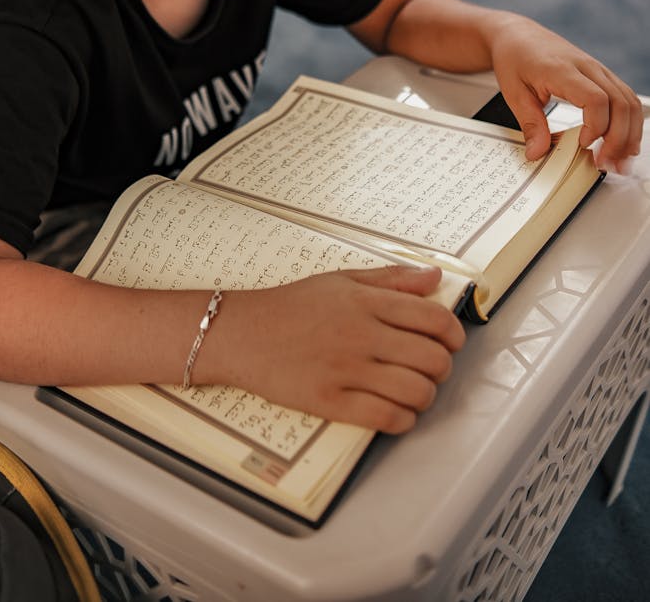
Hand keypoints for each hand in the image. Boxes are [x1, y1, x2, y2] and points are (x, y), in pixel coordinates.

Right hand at [195, 265, 465, 433]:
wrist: (243, 333)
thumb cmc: (292, 306)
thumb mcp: (341, 280)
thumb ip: (391, 279)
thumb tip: (434, 278)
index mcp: (367, 302)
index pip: (434, 319)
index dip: (453, 335)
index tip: (450, 342)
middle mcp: (361, 334)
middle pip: (432, 359)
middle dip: (442, 368)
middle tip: (430, 369)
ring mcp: (346, 370)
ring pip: (416, 392)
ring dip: (424, 396)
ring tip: (413, 392)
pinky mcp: (330, 402)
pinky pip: (386, 417)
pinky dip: (403, 420)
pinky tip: (396, 412)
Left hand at [488, 16, 642, 168]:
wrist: (519, 35)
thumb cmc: (515, 58)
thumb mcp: (513, 92)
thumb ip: (529, 123)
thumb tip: (537, 152)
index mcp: (563, 70)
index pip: (595, 98)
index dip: (596, 126)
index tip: (584, 144)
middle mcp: (587, 67)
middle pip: (620, 103)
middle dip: (618, 138)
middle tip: (605, 163)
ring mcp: (598, 70)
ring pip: (629, 101)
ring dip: (629, 133)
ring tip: (619, 161)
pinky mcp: (602, 75)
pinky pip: (625, 98)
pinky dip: (629, 122)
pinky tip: (624, 142)